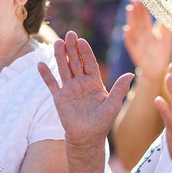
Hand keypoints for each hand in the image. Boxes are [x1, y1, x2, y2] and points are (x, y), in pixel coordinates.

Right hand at [38, 31, 133, 147]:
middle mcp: (81, 83)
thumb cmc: (102, 122)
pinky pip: (51, 84)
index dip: (85, 52)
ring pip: (64, 68)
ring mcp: (69, 89)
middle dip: (73, 49)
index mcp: (94, 82)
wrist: (87, 137)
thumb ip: (120, 88)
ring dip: (60, 56)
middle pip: (76, 62)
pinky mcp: (59, 97)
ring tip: (57, 43)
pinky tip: (40, 64)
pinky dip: (46, 75)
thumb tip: (131, 74)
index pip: (89, 63)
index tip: (82, 41)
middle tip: (70, 35)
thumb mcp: (113, 104)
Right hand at [123, 0, 171, 78]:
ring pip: (133, 29)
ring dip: (131, 19)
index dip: (143, 9)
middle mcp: (142, 36)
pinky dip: (127, 37)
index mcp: (149, 32)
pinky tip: (126, 30)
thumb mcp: (165, 40)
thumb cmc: (161, 54)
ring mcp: (137, 43)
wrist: (156, 70)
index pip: (145, 18)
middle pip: (138, 21)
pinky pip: (130, 44)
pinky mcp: (135, 53)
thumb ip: (167, 28)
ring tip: (129, 9)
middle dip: (136, 11)